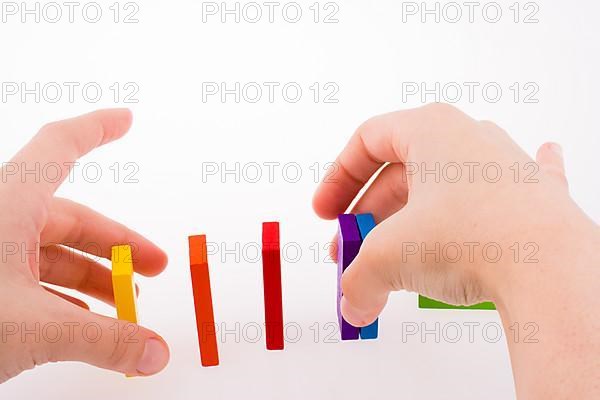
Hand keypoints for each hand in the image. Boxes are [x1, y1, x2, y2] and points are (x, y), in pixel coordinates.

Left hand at [0, 109, 168, 381]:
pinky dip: (61, 300)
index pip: (60, 146)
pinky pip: (28, 282)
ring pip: (50, 254)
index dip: (96, 129)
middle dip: (118, 245)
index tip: (125, 119)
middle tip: (154, 267)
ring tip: (124, 305)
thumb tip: (155, 351)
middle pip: (70, 217)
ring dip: (93, 279)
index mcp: (7, 203)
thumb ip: (104, 340)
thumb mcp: (33, 328)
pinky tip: (79, 321)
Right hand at [313, 103, 598, 397]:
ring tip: (396, 263)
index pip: (367, 141)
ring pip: (442, 190)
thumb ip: (359, 279)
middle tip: (353, 253)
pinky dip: (489, 196)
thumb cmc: (477, 237)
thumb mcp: (390, 258)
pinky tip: (497, 184)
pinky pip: (506, 190)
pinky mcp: (534, 200)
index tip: (328, 212)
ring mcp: (507, 167)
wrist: (552, 270)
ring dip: (410, 223)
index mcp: (431, 129)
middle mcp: (471, 138)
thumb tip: (355, 302)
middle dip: (369, 217)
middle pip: (401, 173)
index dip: (338, 178)